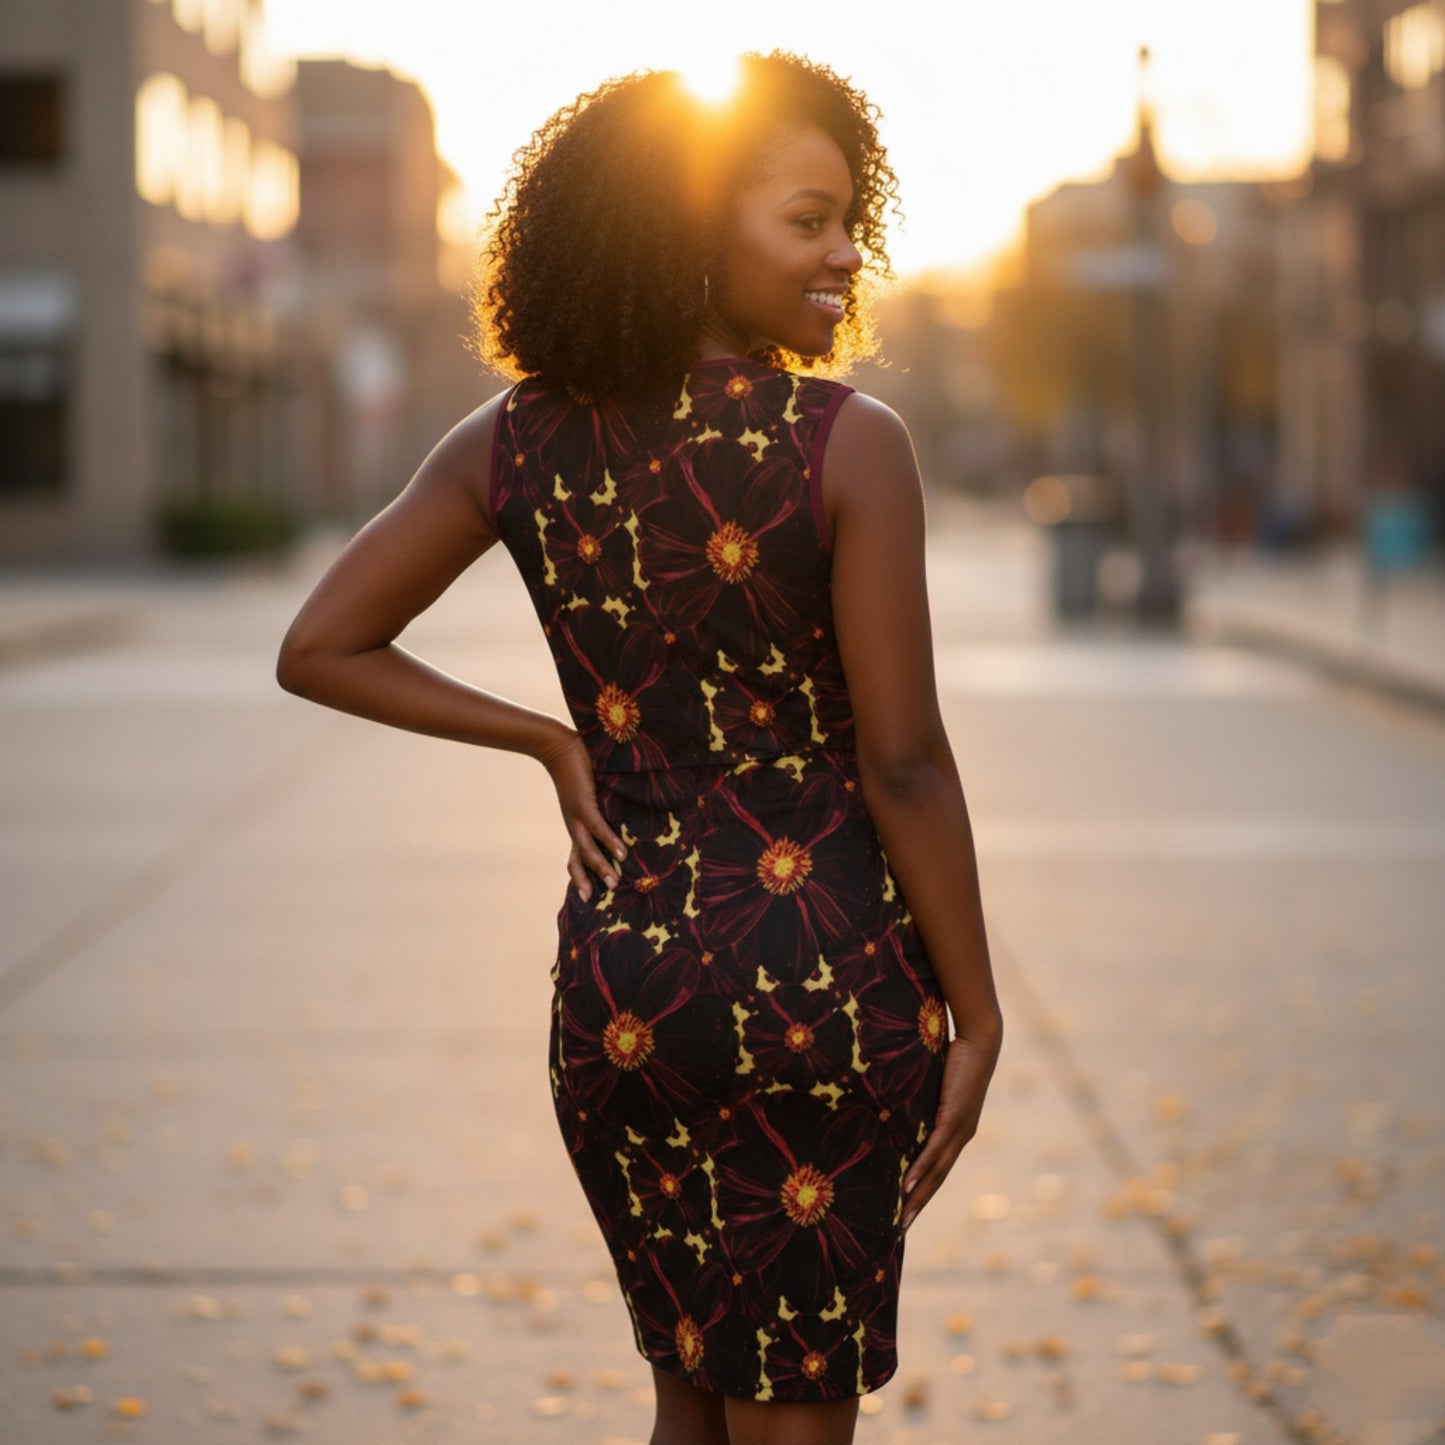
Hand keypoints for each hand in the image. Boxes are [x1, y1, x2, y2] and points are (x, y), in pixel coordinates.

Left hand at [538, 728, 626, 901]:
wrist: (558, 747)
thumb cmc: (578, 768)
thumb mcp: (591, 793)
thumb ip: (604, 805)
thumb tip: (625, 811)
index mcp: (575, 825)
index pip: (575, 858)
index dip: (580, 877)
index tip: (588, 897)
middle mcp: (574, 825)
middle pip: (578, 860)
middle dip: (589, 880)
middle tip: (599, 899)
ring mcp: (577, 817)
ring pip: (587, 850)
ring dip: (601, 868)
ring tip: (616, 883)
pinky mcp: (584, 805)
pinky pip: (598, 829)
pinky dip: (609, 842)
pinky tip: (623, 854)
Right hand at [902, 1024, 1002, 1229]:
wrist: (979, 1038)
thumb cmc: (955, 1052)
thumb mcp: (932, 1081)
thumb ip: (919, 1095)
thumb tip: (895, 1097)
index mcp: (958, 1130)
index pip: (938, 1168)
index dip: (923, 1191)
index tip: (906, 1211)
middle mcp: (961, 1136)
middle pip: (938, 1179)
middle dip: (919, 1205)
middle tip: (901, 1229)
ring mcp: (959, 1130)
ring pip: (937, 1171)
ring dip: (918, 1196)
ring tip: (902, 1219)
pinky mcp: (954, 1118)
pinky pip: (934, 1150)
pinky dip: (920, 1170)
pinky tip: (907, 1186)